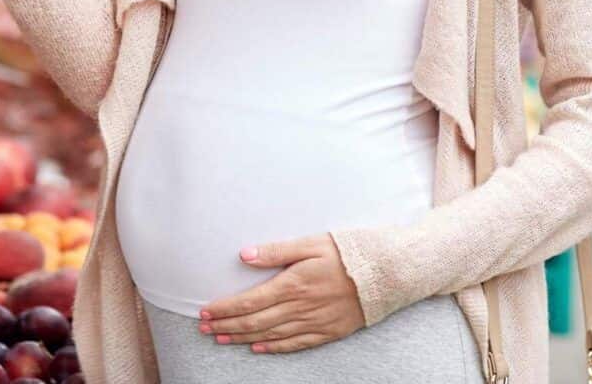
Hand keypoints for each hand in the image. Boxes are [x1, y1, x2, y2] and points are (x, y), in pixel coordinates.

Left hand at [199, 234, 365, 354]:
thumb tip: (244, 254)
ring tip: (222, 339)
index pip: (249, 301)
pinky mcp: (328, 331)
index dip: (225, 309)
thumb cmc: (348, 252)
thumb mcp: (310, 243)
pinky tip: (259, 348)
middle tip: (205, 329)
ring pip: (271, 335)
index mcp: (293, 284)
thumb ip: (275, 251)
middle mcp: (300, 307)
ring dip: (243, 338)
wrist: (386, 273)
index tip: (205, 312)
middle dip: (227, 325)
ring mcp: (314, 322)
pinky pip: (296, 344)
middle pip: (255, 322)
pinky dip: (275, 348)